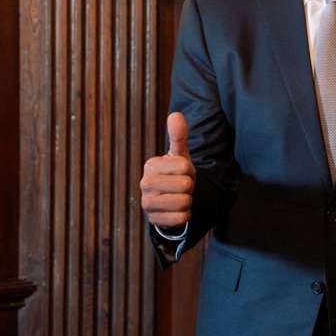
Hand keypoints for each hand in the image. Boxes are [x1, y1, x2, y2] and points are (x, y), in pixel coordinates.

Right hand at [140, 112, 195, 228]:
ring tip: (178, 197)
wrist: (169, 200)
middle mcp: (145, 183)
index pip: (185, 166)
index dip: (189, 170)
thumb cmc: (176, 174)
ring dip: (188, 201)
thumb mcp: (179, 155)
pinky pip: (181, 218)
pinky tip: (176, 210)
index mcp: (151, 165)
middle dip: (189, 186)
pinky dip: (185, 215)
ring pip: (184, 202)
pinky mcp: (153, 221)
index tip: (181, 172)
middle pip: (186, 185)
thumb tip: (175, 114)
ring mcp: (147, 203)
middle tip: (181, 186)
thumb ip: (179, 136)